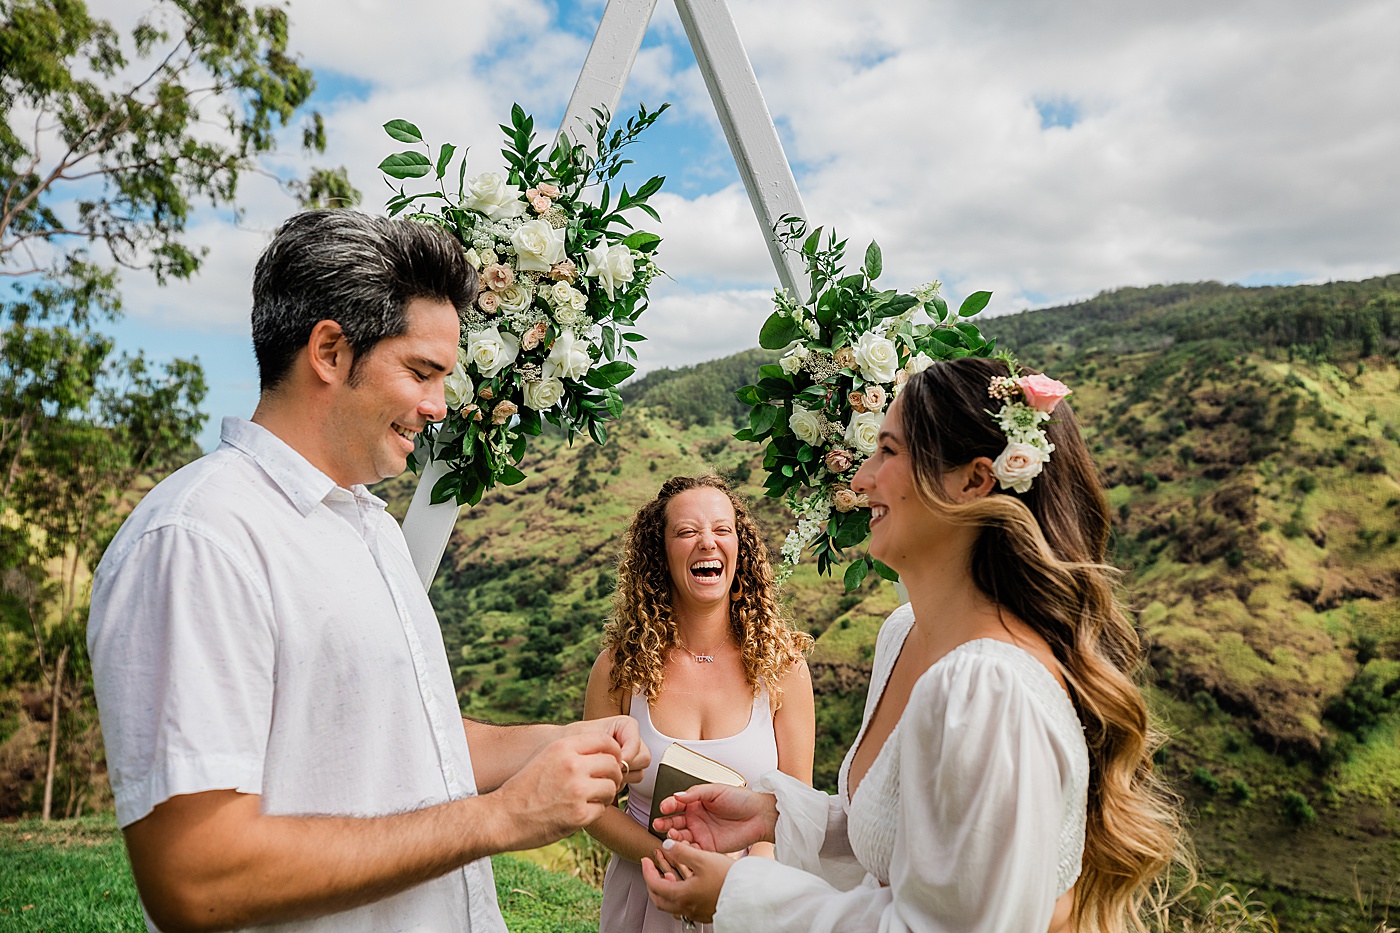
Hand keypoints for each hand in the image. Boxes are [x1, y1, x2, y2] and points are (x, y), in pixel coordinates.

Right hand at [489, 731, 624, 849]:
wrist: (502, 817)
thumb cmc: (525, 788)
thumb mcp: (546, 757)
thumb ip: (573, 751)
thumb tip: (607, 751)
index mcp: (563, 747)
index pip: (606, 741)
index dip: (614, 752)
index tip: (610, 763)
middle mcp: (572, 765)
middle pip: (613, 764)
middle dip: (612, 775)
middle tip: (604, 784)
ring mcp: (577, 790)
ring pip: (610, 787)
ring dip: (605, 795)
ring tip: (591, 799)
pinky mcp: (579, 815)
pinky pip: (602, 809)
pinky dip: (595, 812)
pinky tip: (580, 812)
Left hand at [563, 715, 649, 782]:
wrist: (556, 754)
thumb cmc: (566, 742)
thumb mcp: (584, 740)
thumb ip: (604, 747)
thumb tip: (622, 764)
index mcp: (623, 726)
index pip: (637, 740)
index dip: (629, 751)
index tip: (617, 760)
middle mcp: (629, 741)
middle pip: (643, 757)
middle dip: (626, 767)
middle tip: (606, 771)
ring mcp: (629, 757)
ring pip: (639, 772)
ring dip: (622, 777)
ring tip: (601, 775)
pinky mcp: (625, 772)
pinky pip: (632, 782)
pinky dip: (619, 784)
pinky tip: (603, 781)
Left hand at [642, 840, 731, 924]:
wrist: (751, 896)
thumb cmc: (728, 879)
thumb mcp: (703, 859)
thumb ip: (682, 851)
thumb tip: (667, 845)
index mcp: (682, 895)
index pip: (654, 885)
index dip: (647, 871)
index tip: (645, 860)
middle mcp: (686, 908)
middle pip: (659, 899)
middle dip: (652, 883)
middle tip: (652, 870)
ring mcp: (696, 912)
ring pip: (672, 905)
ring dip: (665, 889)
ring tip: (668, 874)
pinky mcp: (706, 912)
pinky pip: (684, 906)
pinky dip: (679, 894)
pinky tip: (687, 884)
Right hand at [651, 785, 776, 852]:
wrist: (760, 816)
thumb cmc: (741, 800)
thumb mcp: (717, 790)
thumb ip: (696, 793)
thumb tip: (677, 796)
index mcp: (696, 802)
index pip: (676, 804)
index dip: (668, 805)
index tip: (664, 807)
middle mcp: (696, 818)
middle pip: (674, 822)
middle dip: (665, 823)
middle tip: (659, 824)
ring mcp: (701, 833)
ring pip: (681, 837)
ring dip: (673, 836)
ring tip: (671, 835)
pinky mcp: (708, 847)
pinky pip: (692, 849)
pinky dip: (685, 849)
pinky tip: (682, 846)